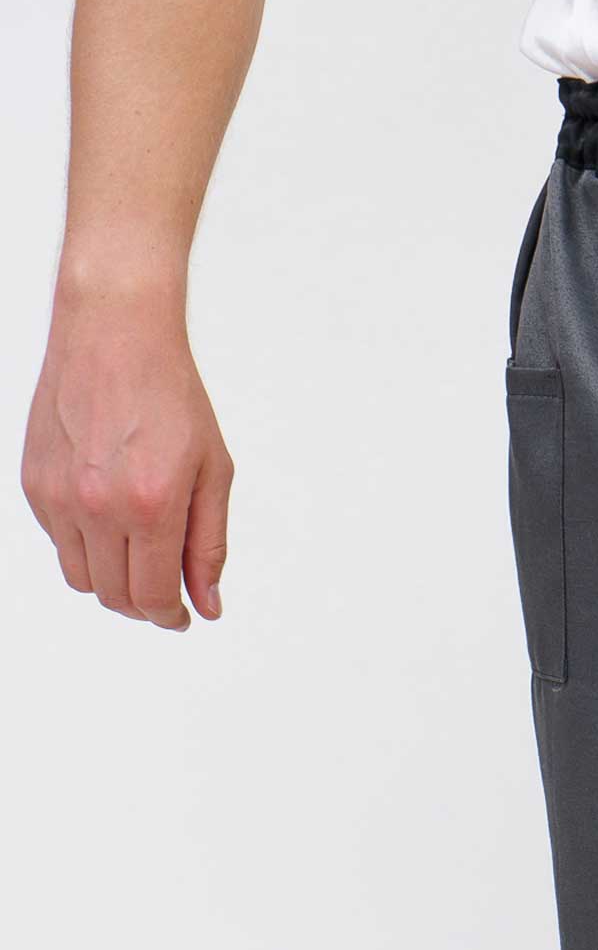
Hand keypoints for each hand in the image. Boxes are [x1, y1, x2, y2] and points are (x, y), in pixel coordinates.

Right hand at [21, 286, 231, 630]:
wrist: (115, 332)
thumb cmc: (168, 392)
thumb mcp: (212, 472)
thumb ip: (209, 545)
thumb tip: (207, 603)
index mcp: (150, 506)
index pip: (154, 597)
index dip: (171, 617)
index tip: (183, 616)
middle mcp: (97, 505)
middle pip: (115, 597)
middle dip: (145, 606)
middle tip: (165, 592)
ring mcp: (59, 495)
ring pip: (82, 577)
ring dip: (112, 581)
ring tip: (138, 557)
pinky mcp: (34, 482)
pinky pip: (59, 542)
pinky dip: (85, 546)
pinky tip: (109, 519)